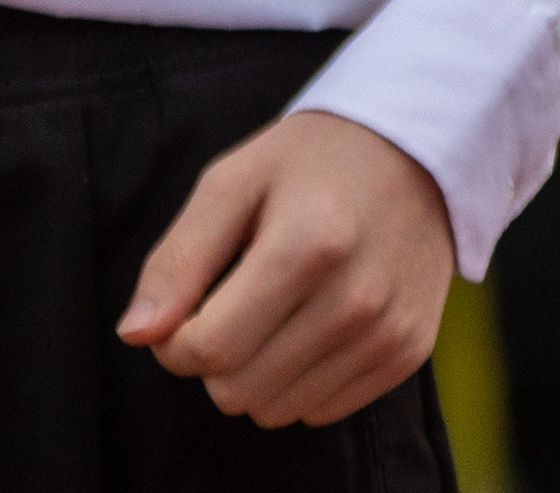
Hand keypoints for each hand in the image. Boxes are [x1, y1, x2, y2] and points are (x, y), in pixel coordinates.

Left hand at [119, 109, 448, 427]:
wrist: (422, 149)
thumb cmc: (313, 162)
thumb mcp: (233, 182)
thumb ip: (177, 259)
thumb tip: (138, 334)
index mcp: (308, 245)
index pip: (206, 349)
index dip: (175, 338)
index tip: (194, 302)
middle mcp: (356, 297)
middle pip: (235, 390)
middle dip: (216, 357)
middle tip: (239, 300)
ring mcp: (388, 329)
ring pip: (274, 410)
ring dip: (259, 372)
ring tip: (283, 308)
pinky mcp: (408, 351)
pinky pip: (320, 410)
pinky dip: (302, 379)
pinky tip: (317, 323)